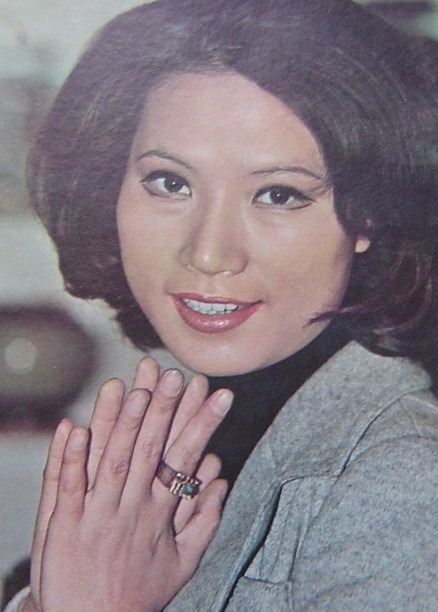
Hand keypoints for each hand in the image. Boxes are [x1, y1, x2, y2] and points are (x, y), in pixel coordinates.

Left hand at [25, 359, 231, 611]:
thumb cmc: (136, 592)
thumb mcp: (182, 563)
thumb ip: (205, 521)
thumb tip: (221, 479)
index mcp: (160, 512)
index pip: (184, 457)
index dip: (200, 423)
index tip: (216, 393)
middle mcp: (131, 507)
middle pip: (148, 449)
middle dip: (163, 409)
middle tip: (175, 374)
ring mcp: (97, 514)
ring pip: (110, 459)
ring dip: (121, 421)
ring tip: (134, 386)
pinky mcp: (64, 524)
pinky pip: (67, 485)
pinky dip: (71, 456)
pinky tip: (75, 426)